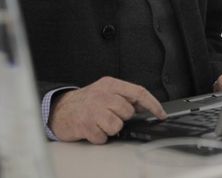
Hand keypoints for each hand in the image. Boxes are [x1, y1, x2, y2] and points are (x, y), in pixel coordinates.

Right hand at [49, 77, 165, 143]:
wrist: (60, 109)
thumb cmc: (86, 102)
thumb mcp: (105, 91)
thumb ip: (124, 96)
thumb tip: (145, 106)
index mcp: (110, 84)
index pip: (138, 92)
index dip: (153, 104)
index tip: (161, 114)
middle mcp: (102, 95)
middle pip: (127, 111)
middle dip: (122, 118)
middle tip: (110, 115)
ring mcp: (93, 110)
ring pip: (117, 125)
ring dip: (110, 129)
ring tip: (101, 123)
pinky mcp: (85, 125)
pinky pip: (103, 137)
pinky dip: (99, 137)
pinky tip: (92, 129)